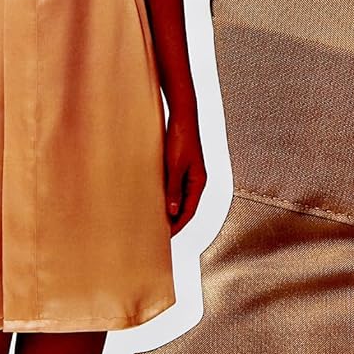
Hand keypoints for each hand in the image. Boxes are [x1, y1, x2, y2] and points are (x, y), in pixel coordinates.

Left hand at [164, 109, 207, 235]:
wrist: (182, 116)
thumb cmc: (181, 139)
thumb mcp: (175, 166)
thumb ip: (174, 189)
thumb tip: (172, 211)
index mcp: (198, 182)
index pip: (189, 211)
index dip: (178, 225)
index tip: (166, 237)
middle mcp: (195, 180)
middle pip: (185, 207)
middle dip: (174, 221)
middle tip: (159, 234)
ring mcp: (187, 174)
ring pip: (178, 198)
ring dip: (169, 209)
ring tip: (155, 220)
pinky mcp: (179, 167)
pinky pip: (173, 187)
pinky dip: (166, 196)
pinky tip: (155, 200)